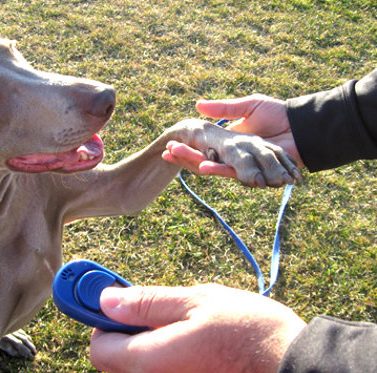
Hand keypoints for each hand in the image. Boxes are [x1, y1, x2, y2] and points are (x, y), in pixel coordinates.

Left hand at [90, 284, 305, 372]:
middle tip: (176, 311)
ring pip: (160, 370)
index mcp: (154, 361)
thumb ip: (147, 303)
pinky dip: (187, 366)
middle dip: (145, 332)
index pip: (99, 348)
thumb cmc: (251, 333)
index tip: (114, 305)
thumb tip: (106, 301)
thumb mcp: (198, 301)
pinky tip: (216, 353)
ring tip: (205, 331)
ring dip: (171, 347)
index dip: (102, 323)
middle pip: (132, 358)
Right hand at [162, 95, 304, 178]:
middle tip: (166, 151)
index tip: (170, 145)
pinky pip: (234, 172)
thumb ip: (225, 108)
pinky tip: (201, 166)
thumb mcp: (248, 106)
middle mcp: (235, 155)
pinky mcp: (254, 172)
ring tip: (175, 155)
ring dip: (194, 161)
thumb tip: (198, 104)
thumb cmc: (279, 114)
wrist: (301, 127)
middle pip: (205, 157)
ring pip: (215, 166)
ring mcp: (244, 165)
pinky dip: (218, 169)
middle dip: (185, 155)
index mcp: (233, 140)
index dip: (188, 146)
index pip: (205, 145)